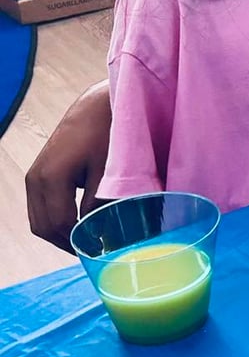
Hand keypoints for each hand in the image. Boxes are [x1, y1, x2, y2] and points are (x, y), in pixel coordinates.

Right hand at [25, 82, 111, 252]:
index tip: (98, 250)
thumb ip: (98, 202)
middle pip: (43, 227)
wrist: (96, 105)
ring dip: (60, 233)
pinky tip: (79, 222)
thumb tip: (97, 232)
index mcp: (50, 178)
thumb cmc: (106, 133)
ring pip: (39, 220)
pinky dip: (56, 219)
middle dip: (66, 242)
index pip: (59, 224)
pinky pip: (41, 207)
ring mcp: (33, 176)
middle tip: (92, 250)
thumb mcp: (106, 170)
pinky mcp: (39, 174)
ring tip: (86, 239)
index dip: (78, 241)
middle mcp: (35, 179)